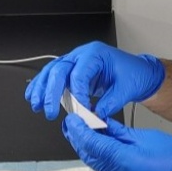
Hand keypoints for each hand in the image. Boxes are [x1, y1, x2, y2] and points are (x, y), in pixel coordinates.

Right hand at [25, 41, 164, 120]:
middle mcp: (82, 55)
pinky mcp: (73, 71)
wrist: (138, 72)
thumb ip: (109, 103)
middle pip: (60, 70)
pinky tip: (34, 95)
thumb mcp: (126, 89)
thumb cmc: (133, 75)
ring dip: (42, 88)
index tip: (79, 110)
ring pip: (52, 71)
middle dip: (52, 92)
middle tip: (49, 110)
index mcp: (96, 54)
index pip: (79, 74)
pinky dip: (43, 85)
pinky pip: (54, 75)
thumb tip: (94, 116)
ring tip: (36, 104)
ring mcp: (76, 61)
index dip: (76, 94)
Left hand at [62, 115, 171, 170]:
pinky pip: (107, 170)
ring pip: (97, 164)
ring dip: (88, 147)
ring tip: (84, 129)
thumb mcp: (149, 138)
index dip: (79, 130)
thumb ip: (122, 133)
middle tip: (73, 121)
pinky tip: (103, 144)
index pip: (92, 145)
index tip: (73, 117)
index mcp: (124, 163)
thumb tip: (105, 125)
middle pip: (90, 156)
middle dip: (78, 138)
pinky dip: (101, 156)